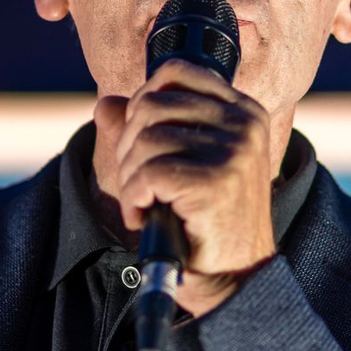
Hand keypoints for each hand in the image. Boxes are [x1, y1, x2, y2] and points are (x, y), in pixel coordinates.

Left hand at [95, 59, 276, 317]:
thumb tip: (106, 104)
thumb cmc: (207, 223)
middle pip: (149, 105)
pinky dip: (133, 198)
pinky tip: (146, 216)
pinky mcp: (216, 181)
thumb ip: (146, 130)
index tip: (144, 142)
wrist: (235, 278)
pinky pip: (147, 174)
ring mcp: (234, 150)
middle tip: (139, 184)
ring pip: (144, 140)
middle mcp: (244, 123)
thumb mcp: (180, 167)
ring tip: (146, 203)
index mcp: (243, 111)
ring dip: (130, 178)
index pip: (177, 72)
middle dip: (129, 147)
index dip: (143, 102)